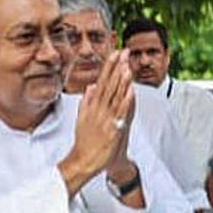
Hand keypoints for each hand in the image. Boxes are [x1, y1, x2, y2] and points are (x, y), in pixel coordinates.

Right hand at [68, 50, 135, 179]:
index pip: (102, 81)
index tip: (115, 53)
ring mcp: (105, 118)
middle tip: (123, 52)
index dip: (109, 66)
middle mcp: (98, 109)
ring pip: (114, 96)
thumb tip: (90, 86)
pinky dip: (125, 102)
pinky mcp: (112, 129)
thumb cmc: (85, 141)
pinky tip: (130, 92)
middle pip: (109, 84)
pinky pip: (120, 113)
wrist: (83, 161)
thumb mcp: (82, 118)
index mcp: (91, 105)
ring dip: (121, 81)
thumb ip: (86, 101)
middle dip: (116, 67)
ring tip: (127, 66)